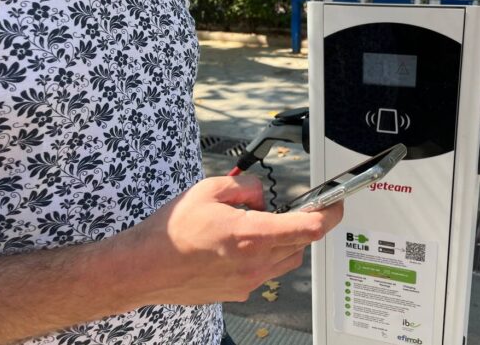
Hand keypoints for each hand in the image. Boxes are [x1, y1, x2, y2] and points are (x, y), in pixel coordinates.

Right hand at [120, 176, 342, 305]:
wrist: (144, 267)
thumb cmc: (172, 231)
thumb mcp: (210, 189)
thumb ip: (246, 187)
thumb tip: (260, 195)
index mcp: (252, 235)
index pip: (308, 228)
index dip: (329, 214)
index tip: (334, 205)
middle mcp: (255, 263)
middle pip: (301, 244)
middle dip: (302, 224)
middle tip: (292, 210)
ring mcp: (248, 281)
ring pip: (286, 260)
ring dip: (285, 242)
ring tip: (259, 227)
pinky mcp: (238, 292)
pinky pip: (265, 273)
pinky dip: (264, 257)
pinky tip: (240, 246)